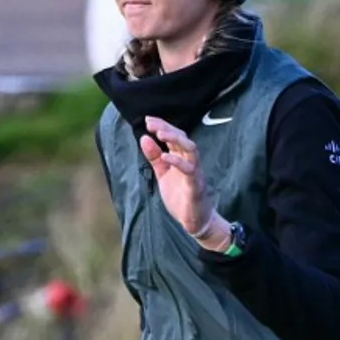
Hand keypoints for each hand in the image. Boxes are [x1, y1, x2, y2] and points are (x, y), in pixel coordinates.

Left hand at [140, 116, 231, 248]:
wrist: (195, 220)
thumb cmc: (181, 196)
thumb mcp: (163, 174)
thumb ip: (154, 157)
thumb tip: (144, 138)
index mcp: (182, 158)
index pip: (174, 136)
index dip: (162, 126)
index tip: (148, 120)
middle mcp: (190, 161)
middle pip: (182, 138)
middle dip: (167, 128)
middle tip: (151, 123)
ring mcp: (195, 172)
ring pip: (190, 149)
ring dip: (175, 140)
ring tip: (160, 134)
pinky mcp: (196, 185)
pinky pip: (190, 170)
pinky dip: (178, 161)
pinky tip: (166, 156)